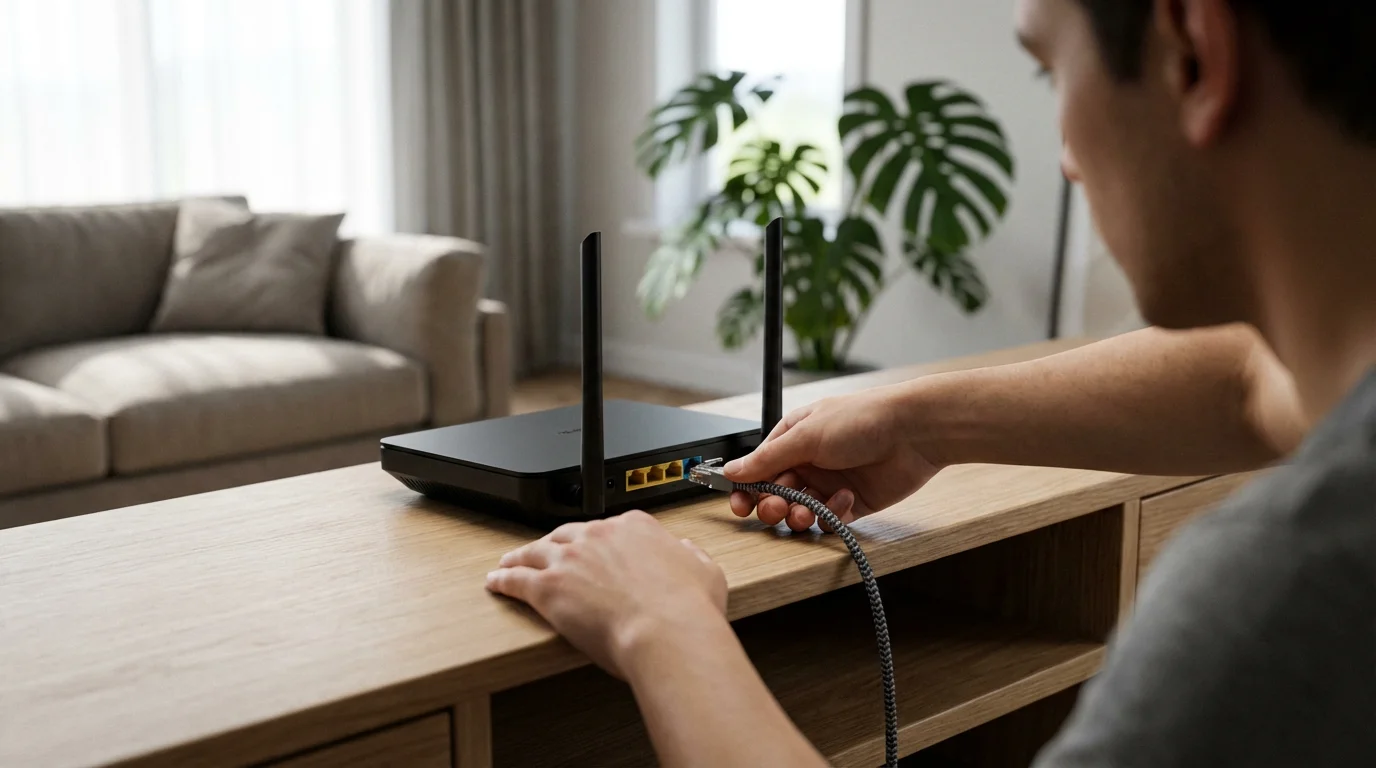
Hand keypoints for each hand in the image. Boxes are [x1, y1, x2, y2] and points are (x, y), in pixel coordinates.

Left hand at [486, 510, 727, 678]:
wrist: (665, 630)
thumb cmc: (687, 608)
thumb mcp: (705, 570)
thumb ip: (691, 555)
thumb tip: (685, 550)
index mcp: (634, 527)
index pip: (609, 527)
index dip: (597, 540)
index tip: (593, 547)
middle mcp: (598, 535)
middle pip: (566, 534)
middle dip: (553, 543)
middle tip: (545, 553)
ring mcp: (570, 559)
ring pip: (535, 551)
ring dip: (520, 556)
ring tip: (509, 562)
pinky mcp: (548, 587)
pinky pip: (517, 579)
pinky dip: (504, 579)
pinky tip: (496, 581)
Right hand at [724, 383, 942, 530]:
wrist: (914, 432)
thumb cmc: (862, 419)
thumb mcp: (806, 435)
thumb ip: (768, 458)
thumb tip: (733, 471)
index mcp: (793, 439)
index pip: (758, 469)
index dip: (746, 489)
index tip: (739, 506)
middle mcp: (810, 462)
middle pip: (776, 494)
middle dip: (773, 505)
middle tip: (777, 508)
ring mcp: (831, 483)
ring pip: (801, 511)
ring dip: (799, 515)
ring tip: (807, 511)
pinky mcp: (853, 502)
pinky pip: (830, 520)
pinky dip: (832, 516)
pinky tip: (845, 500)